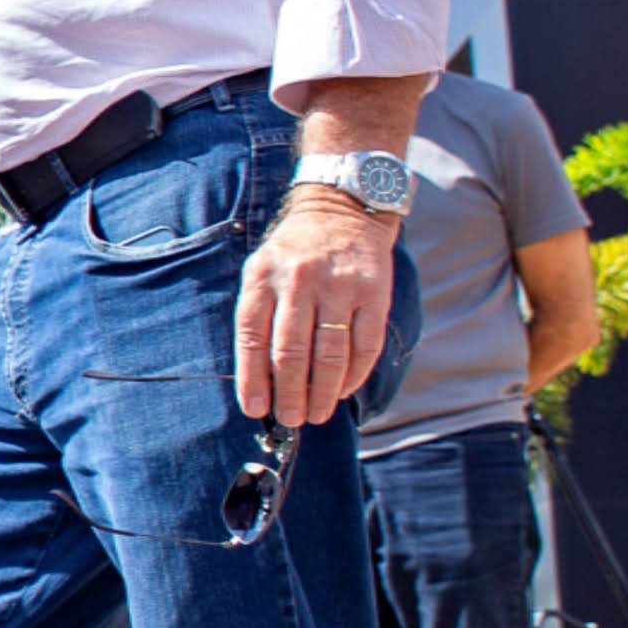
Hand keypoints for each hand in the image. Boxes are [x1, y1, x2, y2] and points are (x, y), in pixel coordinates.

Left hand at [236, 181, 396, 424]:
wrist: (341, 208)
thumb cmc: (294, 252)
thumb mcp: (262, 271)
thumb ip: (257, 316)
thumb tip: (257, 380)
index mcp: (264, 277)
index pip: (253, 339)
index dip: (253, 380)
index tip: (256, 409)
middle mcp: (300, 281)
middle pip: (292, 353)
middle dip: (290, 395)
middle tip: (291, 419)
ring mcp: (339, 286)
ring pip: (329, 355)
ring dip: (322, 393)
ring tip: (316, 414)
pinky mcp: (374, 292)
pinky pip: (364, 345)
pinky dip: (353, 375)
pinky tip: (343, 391)